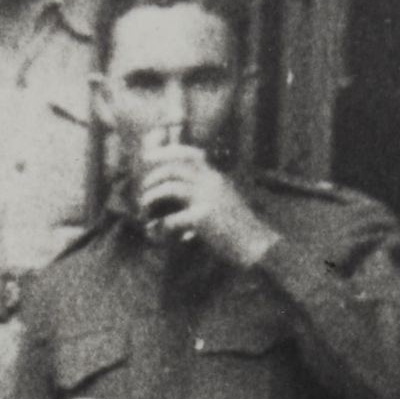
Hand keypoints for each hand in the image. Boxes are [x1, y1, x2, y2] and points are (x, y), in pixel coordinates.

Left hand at [136, 144, 277, 270]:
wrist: (256, 246)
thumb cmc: (239, 232)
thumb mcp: (224, 208)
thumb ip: (205, 202)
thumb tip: (181, 216)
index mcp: (217, 179)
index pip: (192, 155)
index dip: (169, 152)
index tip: (149, 157)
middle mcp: (212, 182)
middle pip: (176, 166)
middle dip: (154, 175)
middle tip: (143, 190)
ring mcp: (208, 197)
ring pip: (170, 186)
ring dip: (151, 197)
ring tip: (144, 209)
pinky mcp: (203, 217)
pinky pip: (171, 219)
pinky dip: (159, 226)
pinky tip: (155, 233)